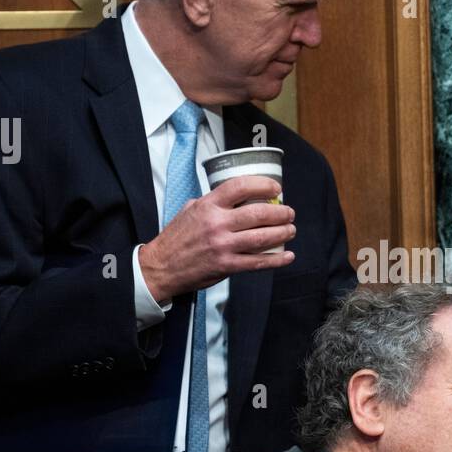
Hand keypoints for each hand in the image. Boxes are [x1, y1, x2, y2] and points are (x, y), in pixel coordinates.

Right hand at [138, 176, 294, 301]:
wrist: (160, 266)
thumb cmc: (176, 237)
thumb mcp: (190, 209)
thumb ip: (213, 201)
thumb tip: (238, 195)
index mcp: (208, 206)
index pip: (241, 187)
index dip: (263, 185)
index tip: (276, 188)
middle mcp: (217, 224)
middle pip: (258, 213)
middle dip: (280, 212)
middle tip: (289, 213)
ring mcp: (223, 246)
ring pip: (262, 238)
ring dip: (282, 233)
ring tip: (290, 230)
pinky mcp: (226, 266)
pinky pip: (258, 262)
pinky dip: (277, 259)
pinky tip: (287, 255)